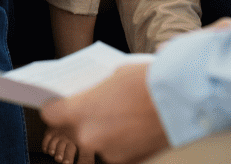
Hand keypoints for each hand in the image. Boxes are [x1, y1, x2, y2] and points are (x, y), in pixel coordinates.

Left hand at [41, 63, 168, 163]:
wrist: (180, 100)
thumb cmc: (144, 81)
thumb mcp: (109, 77)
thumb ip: (91, 92)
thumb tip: (84, 97)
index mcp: (80, 113)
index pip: (50, 115)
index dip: (53, 108)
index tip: (57, 103)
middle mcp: (91, 138)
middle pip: (70, 132)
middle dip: (76, 122)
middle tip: (85, 110)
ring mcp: (111, 154)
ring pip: (94, 145)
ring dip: (99, 135)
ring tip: (112, 119)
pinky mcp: (131, 162)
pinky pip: (114, 153)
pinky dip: (118, 143)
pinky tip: (127, 130)